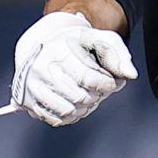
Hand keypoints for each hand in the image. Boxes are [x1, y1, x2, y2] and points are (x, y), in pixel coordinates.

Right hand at [8, 9, 135, 126]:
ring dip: (85, 108)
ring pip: (68, 111)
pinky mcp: (28, 101)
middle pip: (80, 97)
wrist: (41, 44)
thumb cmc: (74, 43)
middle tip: (99, 90)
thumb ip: (117, 54)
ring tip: (88, 97)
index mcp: (57, 50)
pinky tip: (75, 103)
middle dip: (97, 97)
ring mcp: (32, 86)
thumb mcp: (98, 39)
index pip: (88, 78)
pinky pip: (55, 119)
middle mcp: (40, 68)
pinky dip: (71, 116)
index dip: (107, 85)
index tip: (112, 83)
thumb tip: (130, 74)